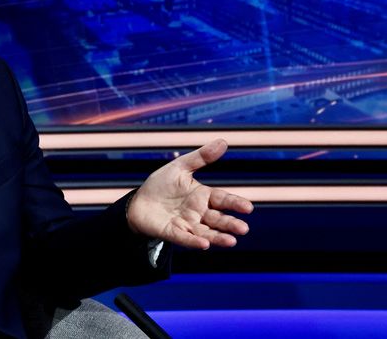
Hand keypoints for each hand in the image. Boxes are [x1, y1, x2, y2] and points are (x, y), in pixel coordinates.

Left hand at [126, 139, 253, 249]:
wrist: (138, 201)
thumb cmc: (161, 185)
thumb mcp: (180, 167)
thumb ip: (201, 157)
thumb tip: (223, 141)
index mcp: (203, 196)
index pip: (223, 200)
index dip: (235, 203)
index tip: (248, 207)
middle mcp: (199, 213)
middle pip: (218, 219)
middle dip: (230, 224)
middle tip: (243, 228)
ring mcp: (187, 224)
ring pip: (207, 232)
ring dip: (219, 237)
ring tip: (231, 241)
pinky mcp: (173, 233)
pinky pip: (185, 238)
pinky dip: (195, 241)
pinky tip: (204, 244)